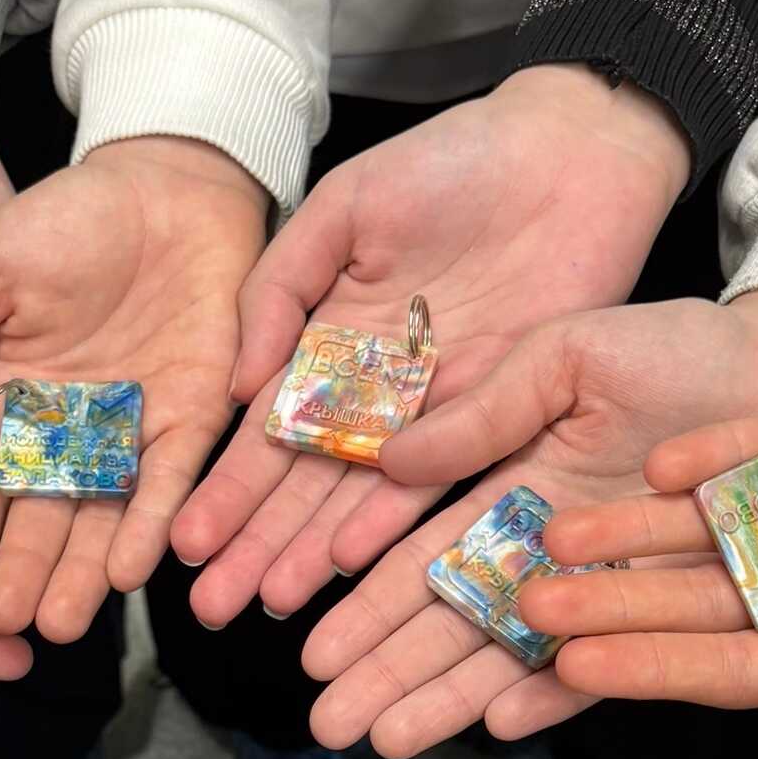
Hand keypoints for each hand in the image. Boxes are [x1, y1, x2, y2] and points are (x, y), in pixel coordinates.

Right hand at [0, 137, 268, 637]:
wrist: (168, 188)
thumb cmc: (64, 219)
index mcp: (2, 400)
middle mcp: (62, 432)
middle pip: (35, 516)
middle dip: (16, 571)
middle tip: (0, 622)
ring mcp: (126, 434)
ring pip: (98, 518)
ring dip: (78, 573)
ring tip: (56, 626)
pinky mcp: (188, 425)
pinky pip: (167, 486)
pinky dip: (151, 527)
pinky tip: (131, 572)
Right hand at [173, 68, 695, 627]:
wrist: (570, 152)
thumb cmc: (453, 161)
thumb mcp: (343, 207)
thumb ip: (280, 288)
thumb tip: (235, 386)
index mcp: (329, 341)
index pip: (266, 432)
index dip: (227, 488)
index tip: (188, 541)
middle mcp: (375, 391)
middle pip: (305, 483)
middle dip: (257, 544)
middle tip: (213, 605)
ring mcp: (434, 410)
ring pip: (362, 496)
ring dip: (315, 552)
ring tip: (272, 604)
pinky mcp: (497, 414)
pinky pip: (439, 477)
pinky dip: (394, 519)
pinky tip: (352, 563)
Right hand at [294, 292, 757, 756]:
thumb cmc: (683, 348)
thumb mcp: (566, 351)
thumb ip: (482, 406)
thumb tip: (389, 458)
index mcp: (511, 490)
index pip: (419, 556)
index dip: (364, 604)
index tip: (311, 645)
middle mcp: (548, 555)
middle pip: (451, 623)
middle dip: (385, 673)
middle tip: (325, 722)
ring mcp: (606, 594)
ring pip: (510, 657)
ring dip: (445, 700)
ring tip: (383, 739)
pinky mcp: (670, 625)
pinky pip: (605, 670)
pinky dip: (553, 694)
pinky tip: (498, 721)